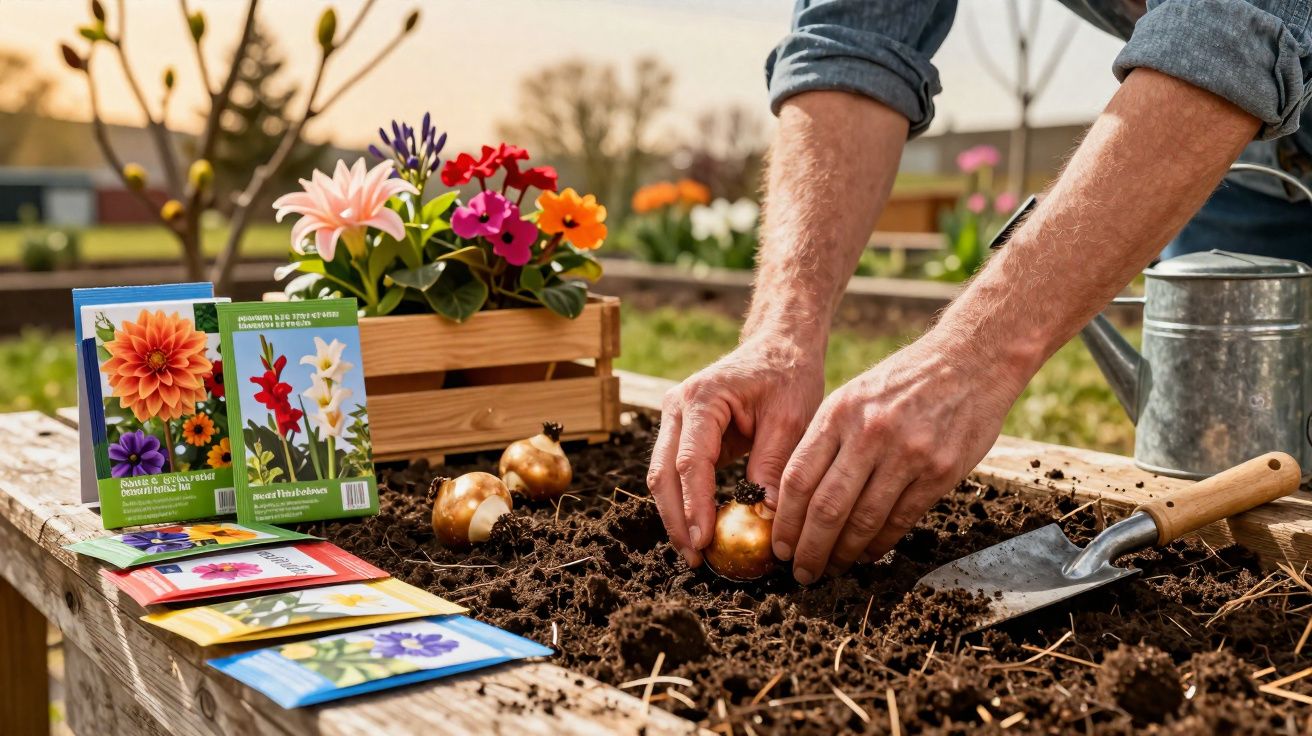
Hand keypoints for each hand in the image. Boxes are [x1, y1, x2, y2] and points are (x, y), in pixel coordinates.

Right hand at [647, 331, 824, 566]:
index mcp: (702, 398)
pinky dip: (685, 502)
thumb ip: (773, 465)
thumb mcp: (790, 420)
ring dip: (676, 516)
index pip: (690, 461)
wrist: (779, 347)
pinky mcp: (683, 433)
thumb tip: (764, 515)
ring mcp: (675, 419)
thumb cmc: (788, 377)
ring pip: (662, 476)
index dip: (695, 505)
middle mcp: (677, 406)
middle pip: (663, 473)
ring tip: (696, 553)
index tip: (704, 541)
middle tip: (696, 558)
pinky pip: (676, 473)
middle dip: (676, 520)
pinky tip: (701, 530)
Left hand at [771, 330, 1026, 583]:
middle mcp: (869, 434)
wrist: (970, 360)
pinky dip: (880, 543)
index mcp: (839, 413)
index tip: (779, 546)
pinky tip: (867, 553)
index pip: (798, 478)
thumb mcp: (854, 395)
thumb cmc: (904, 381)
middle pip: (826, 507)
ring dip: (843, 553)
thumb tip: (795, 498)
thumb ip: (826, 440)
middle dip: (809, 548)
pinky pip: (901, 520)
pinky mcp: (940, 471)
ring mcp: (907, 454)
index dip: (785, 521)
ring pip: (863, 520)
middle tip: (801, 572)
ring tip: (832, 568)